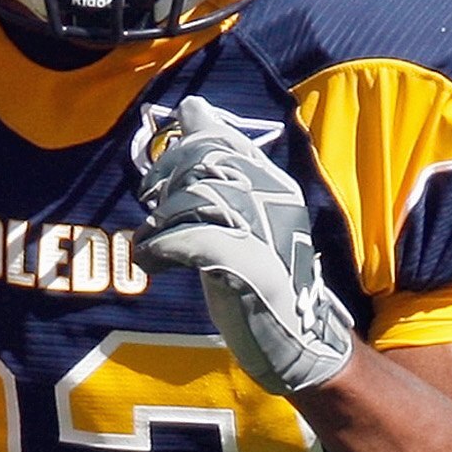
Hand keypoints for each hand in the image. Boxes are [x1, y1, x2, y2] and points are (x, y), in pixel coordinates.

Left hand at [136, 97, 355, 401]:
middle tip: (155, 208)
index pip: (222, 137)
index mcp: (274, 183)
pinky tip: (153, 262)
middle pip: (203, 161)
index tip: (169, 176)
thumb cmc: (262, 281)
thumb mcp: (242, 218)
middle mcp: (273, 199)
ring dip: (160, 219)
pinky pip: (188, 240)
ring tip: (154, 243)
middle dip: (166, 179)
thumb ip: (220, 171)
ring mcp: (263, 231)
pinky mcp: (246, 266)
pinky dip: (159, 249)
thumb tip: (192, 108)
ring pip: (193, 198)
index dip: (184, 146)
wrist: (297, 342)